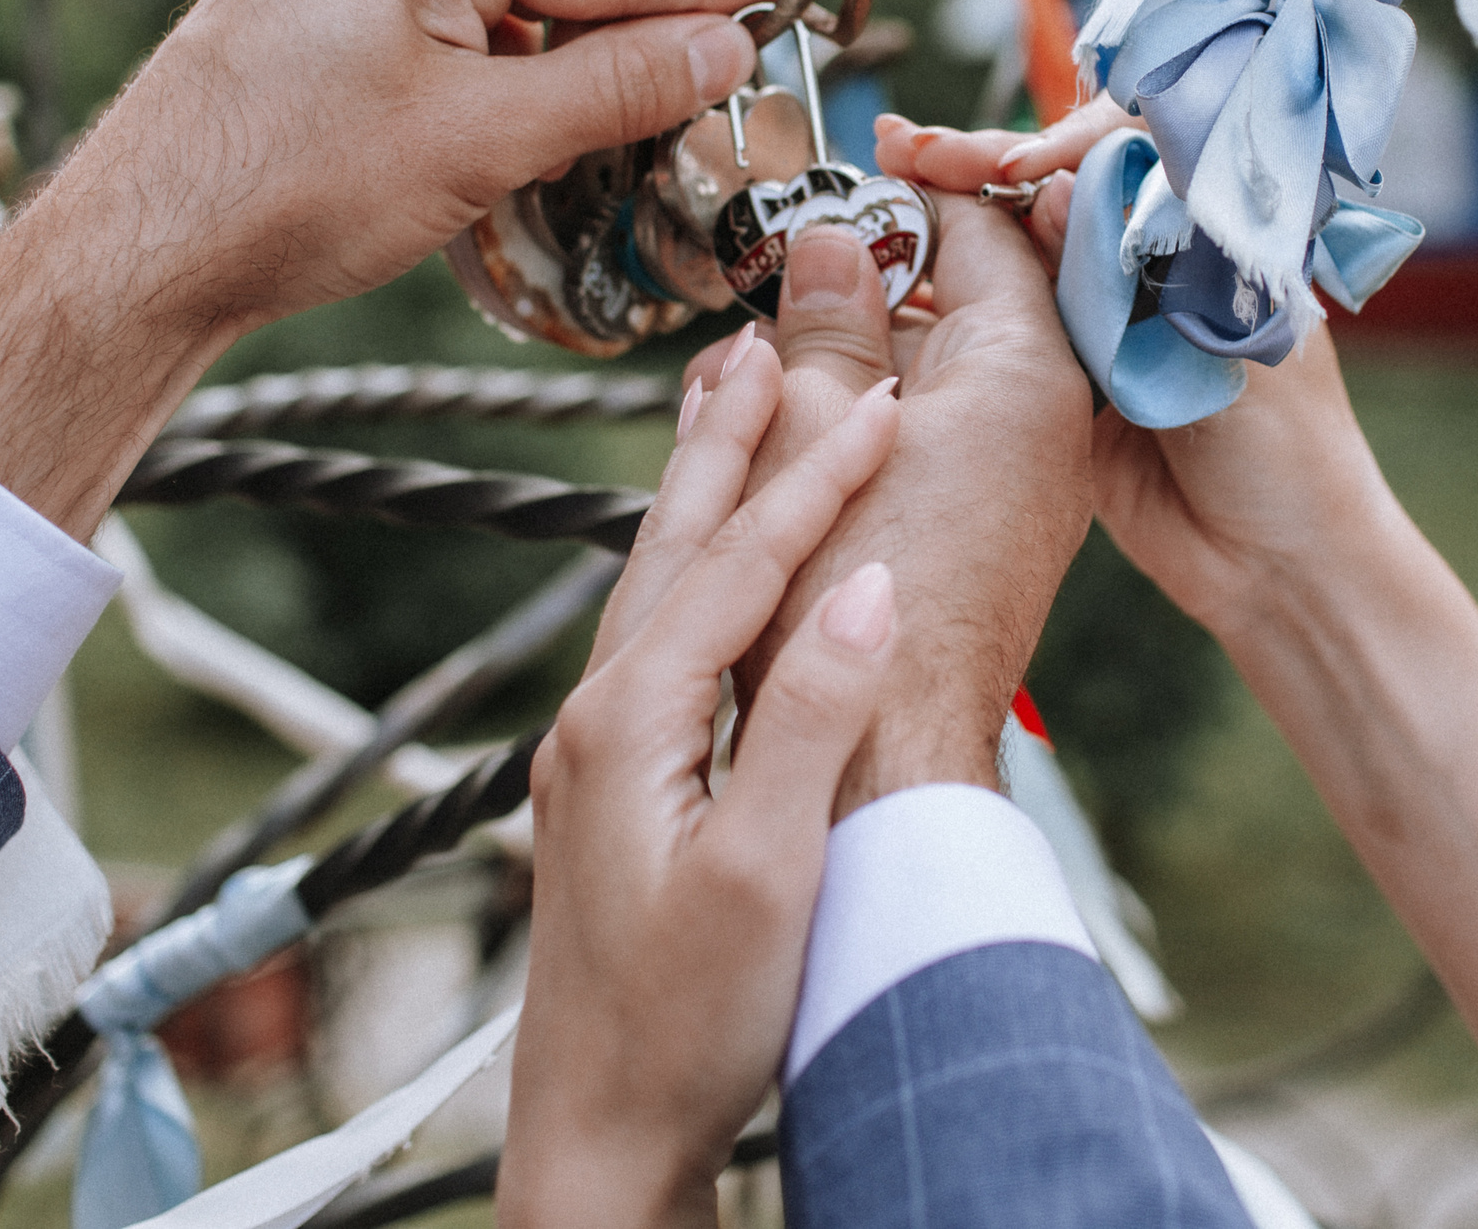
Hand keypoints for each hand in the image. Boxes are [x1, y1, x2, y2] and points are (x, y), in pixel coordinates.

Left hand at [0, 0, 779, 536]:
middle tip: (728, 82)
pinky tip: (535, 124)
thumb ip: (618, 86)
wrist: (141, 248)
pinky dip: (503, 70)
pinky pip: (452, 17)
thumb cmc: (285, 187)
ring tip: (636, 128)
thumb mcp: (483, 140)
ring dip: (567, 63)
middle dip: (634, 35)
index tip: (781, 0)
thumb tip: (724, 50)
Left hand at [503, 334, 901, 1228]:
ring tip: (719, 410)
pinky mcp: (610, 787)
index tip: (883, 398)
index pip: (739, 566)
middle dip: (724, 444)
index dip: (814, 478)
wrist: (599, 1132)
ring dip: (695, 491)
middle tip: (761, 345)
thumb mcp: (768, 873)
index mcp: (631, 721)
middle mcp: (598, 717)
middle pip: (672, 547)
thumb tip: (866, 585)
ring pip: (653, 584)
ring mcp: (595, 752)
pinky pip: (652, 635)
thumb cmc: (689, 1023)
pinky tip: (702, 566)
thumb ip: (811, 721)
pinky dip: (686, 568)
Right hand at [686, 199, 1094, 815]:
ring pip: (947, 374)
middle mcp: (1052, 415)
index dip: (902, 194)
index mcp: (1026, 367)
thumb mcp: (810, 421)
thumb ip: (828, 318)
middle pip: (966, 301)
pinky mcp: (1005, 525)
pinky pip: (948, 436)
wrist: (882, 747)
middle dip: (868, 285)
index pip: (982, 228)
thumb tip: (831, 242)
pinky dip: (882, 419)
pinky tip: (798, 431)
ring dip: (863, 357)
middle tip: (780, 282)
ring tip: (761, 364)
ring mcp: (1035, 476)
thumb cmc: (846, 592)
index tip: (841, 183)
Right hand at [874, 107, 1400, 641]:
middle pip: (1051, 187)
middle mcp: (1145, 262)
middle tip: (905, 150)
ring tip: (883, 181)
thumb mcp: (1232, 342)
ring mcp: (1097, 318)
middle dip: (976, 163)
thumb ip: (1149, 269)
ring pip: (1011, 247)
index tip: (1007, 169)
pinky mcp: (1056, 377)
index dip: (1060, 144)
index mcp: (1208, 233)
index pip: (1126, 152)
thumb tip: (1060, 190)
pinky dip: (939, 293)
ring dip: (945, 213)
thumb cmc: (1291, 452)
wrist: (1276, 568)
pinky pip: (990, 324)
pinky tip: (890, 270)